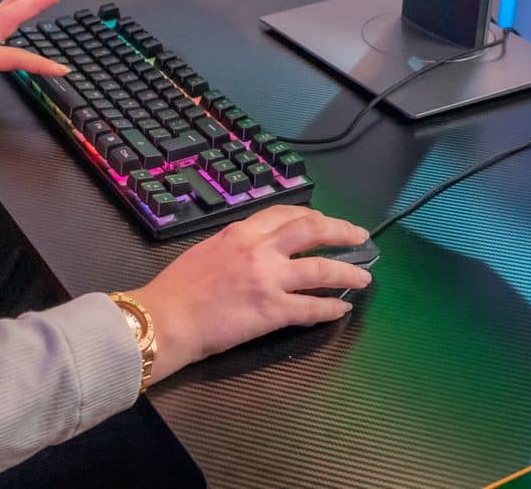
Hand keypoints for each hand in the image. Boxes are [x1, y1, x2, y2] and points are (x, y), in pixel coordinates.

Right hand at [127, 206, 372, 382]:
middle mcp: (259, 249)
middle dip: (340, 231)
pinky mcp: (273, 310)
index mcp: (240, 233)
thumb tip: (250, 251)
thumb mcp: (206, 251)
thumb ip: (233, 247)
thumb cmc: (177, 289)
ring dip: (348, 272)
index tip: (322, 220)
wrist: (166, 318)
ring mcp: (269, 279)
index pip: (283, 214)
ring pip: (321, 269)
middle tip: (359, 236)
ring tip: (364, 277)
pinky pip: (311, 307)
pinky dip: (331, 308)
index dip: (310, 215)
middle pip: (311, 230)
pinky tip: (341, 310)